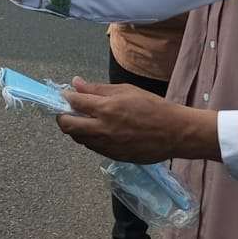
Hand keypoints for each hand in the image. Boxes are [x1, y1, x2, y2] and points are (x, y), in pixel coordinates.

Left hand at [56, 79, 207, 163]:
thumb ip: (98, 89)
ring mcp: (106, 145)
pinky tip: (98, 130)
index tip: (65, 94)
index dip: (66, 96)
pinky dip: (89, 137)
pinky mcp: (112, 156)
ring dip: (76, 128)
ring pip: (78, 138)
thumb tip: (76, 83)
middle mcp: (102, 128)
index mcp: (106, 108)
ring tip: (84, 119)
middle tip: (67, 110)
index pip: (74, 102)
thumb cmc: (153, 107)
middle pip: (67, 126)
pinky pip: (92, 146)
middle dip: (62, 116)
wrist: (174, 133)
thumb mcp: (126, 90)